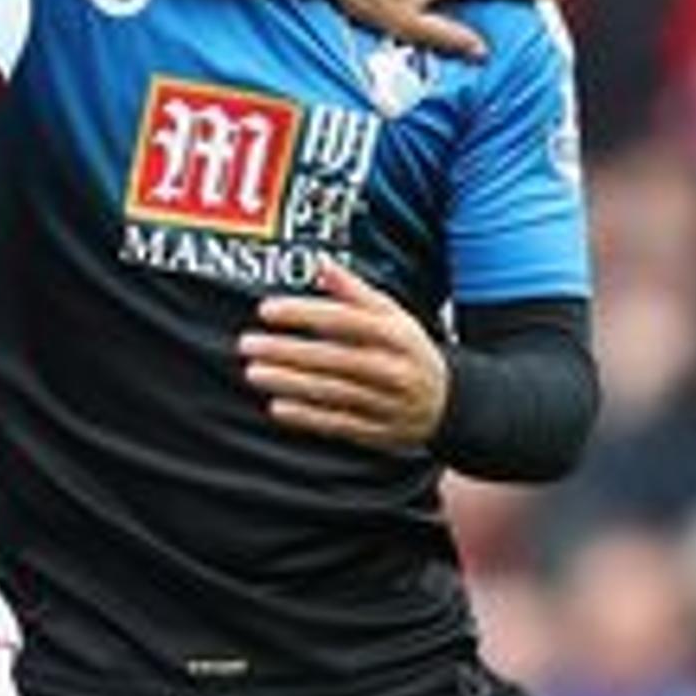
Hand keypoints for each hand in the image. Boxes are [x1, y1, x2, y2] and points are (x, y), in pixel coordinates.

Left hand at [240, 256, 448, 454]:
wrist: (448, 401)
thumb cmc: (408, 350)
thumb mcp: (392, 316)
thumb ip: (356, 292)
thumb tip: (322, 264)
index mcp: (394, 334)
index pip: (343, 320)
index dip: (303, 314)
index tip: (266, 310)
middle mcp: (391, 368)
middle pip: (333, 357)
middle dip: (287, 351)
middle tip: (248, 344)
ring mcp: (385, 402)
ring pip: (331, 392)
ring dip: (289, 383)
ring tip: (254, 373)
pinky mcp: (378, 431)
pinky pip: (338, 424)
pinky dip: (307, 417)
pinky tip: (278, 407)